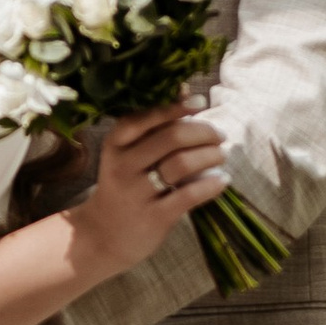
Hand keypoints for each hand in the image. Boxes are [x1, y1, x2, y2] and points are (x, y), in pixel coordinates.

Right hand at [78, 100, 227, 276]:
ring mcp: (137, 193)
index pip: (145, 118)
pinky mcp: (154, 217)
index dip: (175, 107)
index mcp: (115, 144)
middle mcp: (123, 166)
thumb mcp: (127, 155)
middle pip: (170, 138)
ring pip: (181, 164)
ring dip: (209, 156)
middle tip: (219, 136)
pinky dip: (211, 185)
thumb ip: (153, 127)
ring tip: (221, 156)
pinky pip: (188, 195)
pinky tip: (222, 180)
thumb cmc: (124, 186)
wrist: (103, 235)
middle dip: (203, 132)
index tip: (200, 102)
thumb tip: (185, 89)